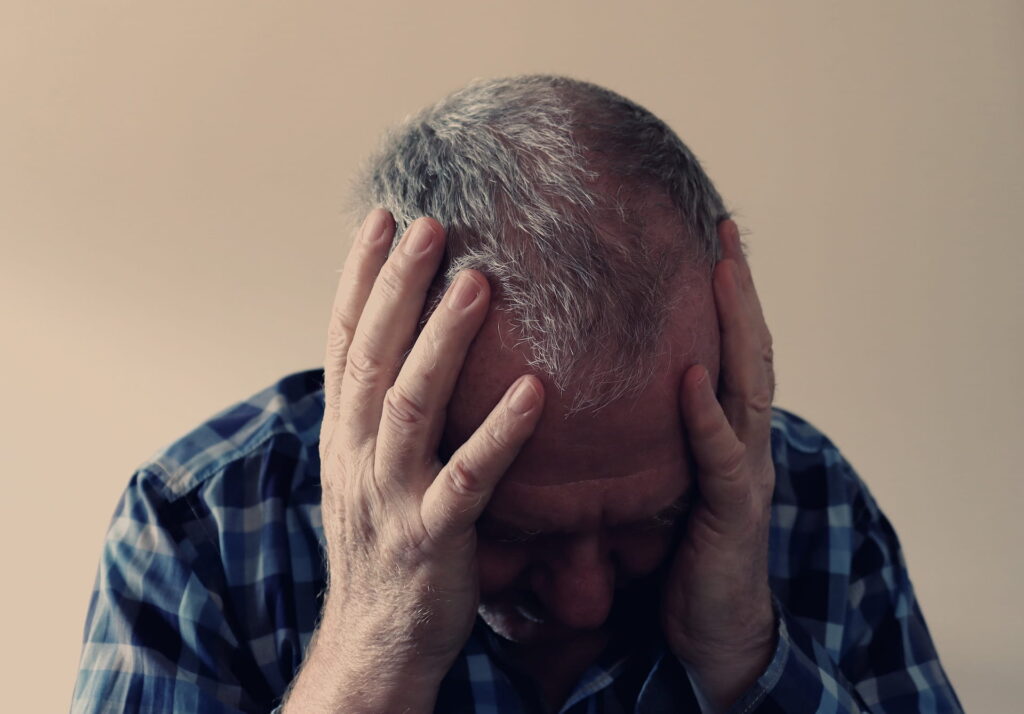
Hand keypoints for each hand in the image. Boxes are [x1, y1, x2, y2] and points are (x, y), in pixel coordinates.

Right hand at [289, 210, 543, 711]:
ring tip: (477, 282)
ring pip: (411, 406)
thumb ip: (380, 411)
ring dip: (442, 341)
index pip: (345, 342)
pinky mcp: (433, 537)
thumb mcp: (366, 471)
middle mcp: (357, 455)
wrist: (376, 640)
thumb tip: (406, 346)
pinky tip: (534, 393)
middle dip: (397, 287)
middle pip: (374, 357)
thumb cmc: (385, 545)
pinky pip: (468, 480)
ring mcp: (391, 496)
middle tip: (430, 224)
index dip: (358, 278)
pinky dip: (498, 435)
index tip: (382, 218)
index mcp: (343, 434)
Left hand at [662, 219, 777, 711]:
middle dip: (740, 290)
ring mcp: (744, 475)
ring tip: (723, 270)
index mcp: (722, 436)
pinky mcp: (732, 515)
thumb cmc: (676, 560)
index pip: (724, 352)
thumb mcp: (655, 486)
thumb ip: (638, 442)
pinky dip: (707, 418)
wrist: (707, 637)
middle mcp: (743, 445)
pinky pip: (719, 460)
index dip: (723, 298)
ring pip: (747, 389)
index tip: (707, 240)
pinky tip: (691, 380)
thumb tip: (583, 397)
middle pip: (747, 353)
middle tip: (725, 231)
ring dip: (738, 328)